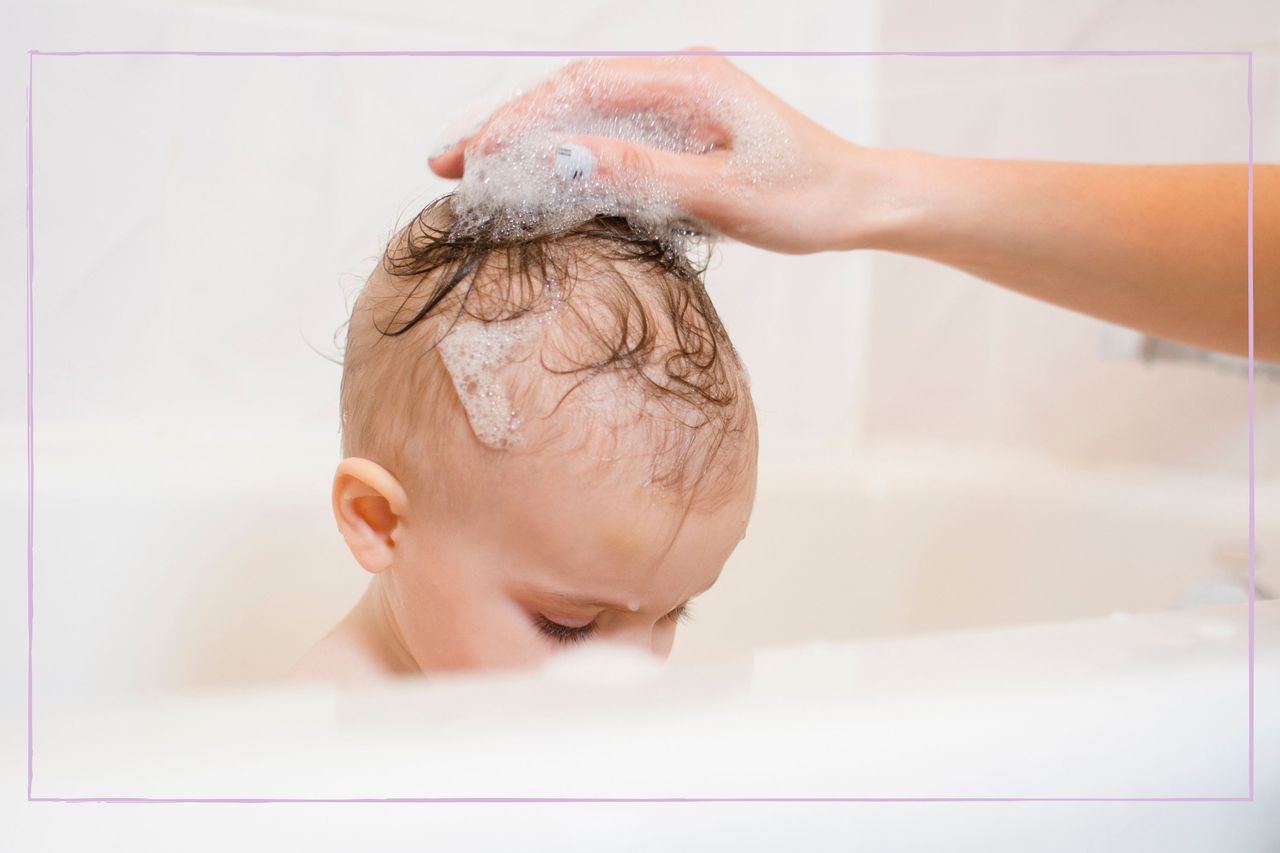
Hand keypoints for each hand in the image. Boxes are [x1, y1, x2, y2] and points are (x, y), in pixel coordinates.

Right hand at [427, 50, 880, 254]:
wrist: (860, 200)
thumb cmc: (805, 198)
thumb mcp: (718, 193)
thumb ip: (638, 173)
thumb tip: (558, 160)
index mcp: (686, 81)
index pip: (577, 90)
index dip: (516, 122)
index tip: (468, 157)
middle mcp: (677, 81)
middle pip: (571, 95)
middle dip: (509, 129)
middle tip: (449, 167)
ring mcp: (679, 105)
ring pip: (587, 116)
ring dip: (533, 144)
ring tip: (477, 174)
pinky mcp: (684, 132)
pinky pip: (613, 136)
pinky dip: (570, 159)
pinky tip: (540, 181)